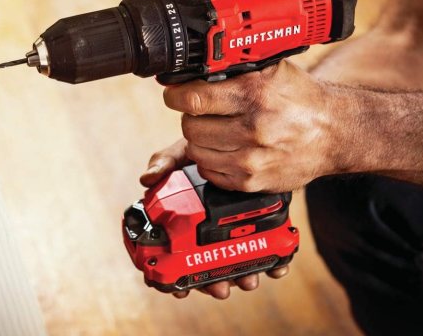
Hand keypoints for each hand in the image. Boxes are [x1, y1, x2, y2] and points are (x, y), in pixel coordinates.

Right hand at [140, 139, 289, 298]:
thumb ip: (167, 162)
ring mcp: (234, 228)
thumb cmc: (213, 144)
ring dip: (240, 278)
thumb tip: (146, 179)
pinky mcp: (261, 225)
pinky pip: (266, 251)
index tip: (177, 288)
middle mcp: (207, 227)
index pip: (173, 252)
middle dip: (210, 284)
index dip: (172, 274)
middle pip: (203, 267)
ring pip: (233, 263)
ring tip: (247, 280)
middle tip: (219, 288)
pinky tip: (276, 267)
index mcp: (184, 216)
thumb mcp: (188, 152)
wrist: (257, 134)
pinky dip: (272, 263)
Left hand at [161, 60, 342, 192]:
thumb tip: (189, 69)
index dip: (176, 96)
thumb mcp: (271, 69)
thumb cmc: (299, 98)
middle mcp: (252, 129)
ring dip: (200, 140)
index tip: (176, 94)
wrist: (336, 132)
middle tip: (206, 112)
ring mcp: (251, 160)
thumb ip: (232, 67)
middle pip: (190, 126)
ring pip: (196, 151)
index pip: (192, 99)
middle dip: (192, 116)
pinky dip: (211, 161)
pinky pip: (209, 172)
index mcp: (254, 95)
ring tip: (218, 129)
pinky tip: (228, 148)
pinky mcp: (252, 182)